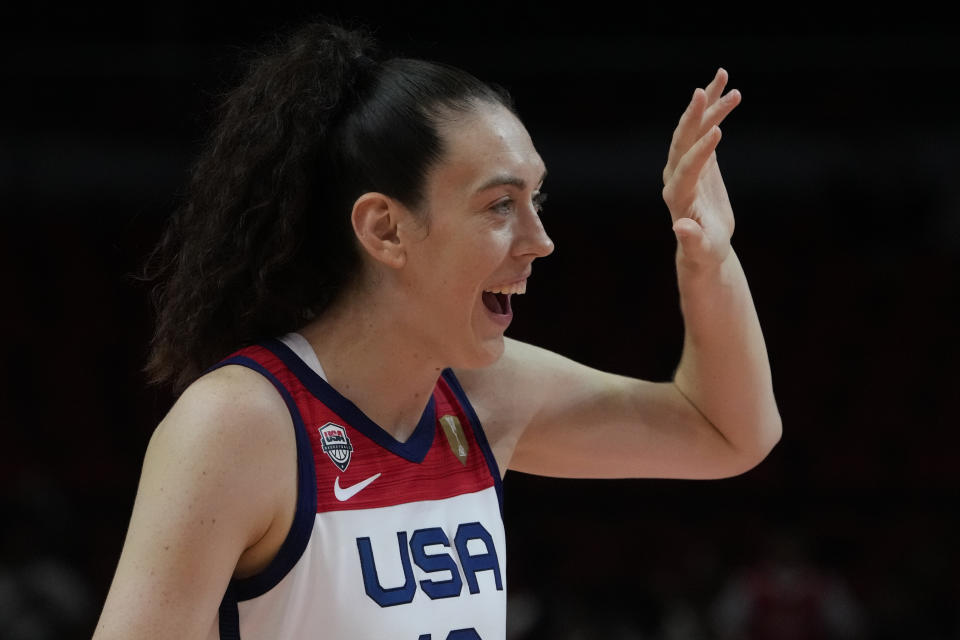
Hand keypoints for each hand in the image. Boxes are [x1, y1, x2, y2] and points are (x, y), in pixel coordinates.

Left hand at [662, 68, 740, 269]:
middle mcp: (676, 175)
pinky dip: (716, 109)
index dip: (701, 151)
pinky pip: (706, 128)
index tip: (718, 132)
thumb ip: (691, 239)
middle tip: (702, 91)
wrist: (703, 247)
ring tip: (725, 77)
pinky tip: (729, 90)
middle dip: (693, 116)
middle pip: (682, 140)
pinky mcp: (700, 158)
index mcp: (677, 195)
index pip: (686, 168)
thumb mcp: (700, 248)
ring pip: (695, 127)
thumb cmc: (704, 251)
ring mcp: (686, 163)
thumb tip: (681, 228)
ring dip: (710, 103)